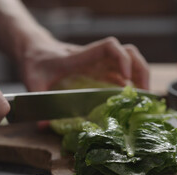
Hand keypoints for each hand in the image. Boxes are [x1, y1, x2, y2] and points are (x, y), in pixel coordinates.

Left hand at [20, 37, 149, 90]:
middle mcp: (95, 58)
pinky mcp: (100, 70)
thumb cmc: (35, 61)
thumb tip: (44, 126)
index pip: (109, 47)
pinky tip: (131, 98)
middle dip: (141, 70)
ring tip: (143, 96)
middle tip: (143, 93)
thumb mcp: (32, 81)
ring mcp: (99, 63)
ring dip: (141, 75)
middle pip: (129, 52)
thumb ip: (38, 100)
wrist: (34, 49)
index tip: (125, 78)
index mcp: (80, 57)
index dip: (122, 59)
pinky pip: (122, 72)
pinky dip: (132, 82)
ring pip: (130, 60)